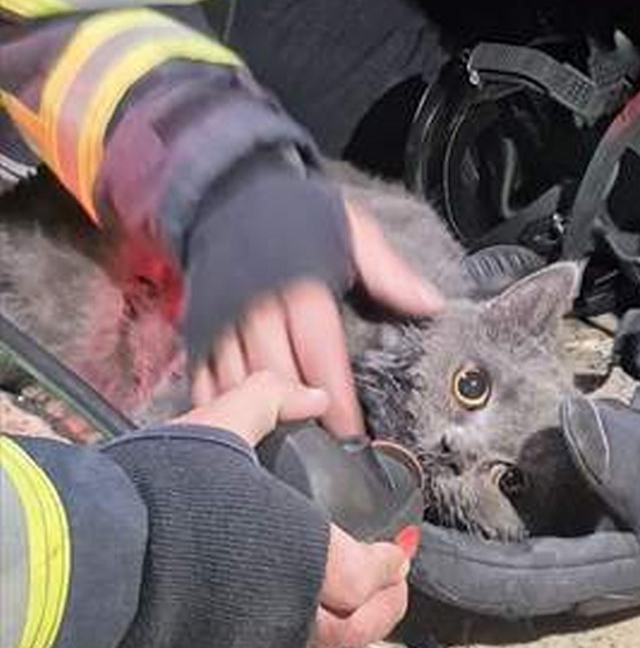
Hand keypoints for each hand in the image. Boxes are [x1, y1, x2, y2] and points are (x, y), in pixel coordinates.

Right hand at [172, 374, 413, 647]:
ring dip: (348, 626)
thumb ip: (270, 399)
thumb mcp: (222, 426)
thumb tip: (311, 394)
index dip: (388, 561)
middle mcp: (286, 612)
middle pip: (357, 629)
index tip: (395, 547)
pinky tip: (295, 613)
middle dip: (384, 604)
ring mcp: (253, 642)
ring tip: (352, 601)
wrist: (98, 549)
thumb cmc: (165, 491)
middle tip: (392, 581)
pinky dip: (304, 638)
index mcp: (302, 556)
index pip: (367, 574)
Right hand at [191, 198, 443, 436]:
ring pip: (238, 384)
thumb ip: (389, 271)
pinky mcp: (199, 328)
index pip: (321, 355)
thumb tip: (431, 304)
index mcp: (301, 288)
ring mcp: (223, 321)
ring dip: (259, 420)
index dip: (336, 401)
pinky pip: (202, 378)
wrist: (232, 192)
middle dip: (300, 419)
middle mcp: (258, 309)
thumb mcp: (351, 230)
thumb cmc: (299, 215)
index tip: (352, 436)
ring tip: (281, 451)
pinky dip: (217, 407)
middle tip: (322, 456)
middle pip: (277, 378)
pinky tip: (235, 431)